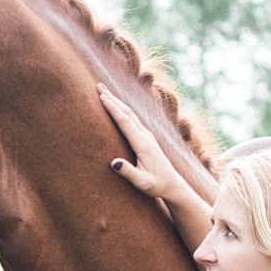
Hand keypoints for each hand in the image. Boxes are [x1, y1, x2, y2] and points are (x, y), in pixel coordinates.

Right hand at [99, 85, 189, 201]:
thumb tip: (113, 163)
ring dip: (117, 101)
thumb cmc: (156, 185)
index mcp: (143, 144)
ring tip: (104, 91)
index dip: (113, 108)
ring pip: (130, 114)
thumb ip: (128, 172)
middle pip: (127, 112)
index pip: (125, 122)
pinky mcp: (146, 138)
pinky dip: (122, 109)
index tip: (102, 97)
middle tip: (98, 86)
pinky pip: (132, 119)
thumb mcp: (142, 182)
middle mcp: (145, 136)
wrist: (172, 184)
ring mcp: (147, 135)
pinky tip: (116, 106)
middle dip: (113, 98)